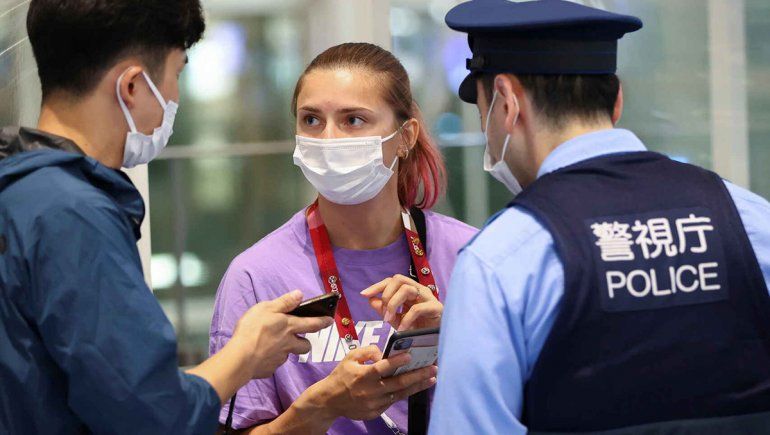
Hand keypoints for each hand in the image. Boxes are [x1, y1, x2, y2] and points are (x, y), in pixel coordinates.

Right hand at [232, 290, 332, 378]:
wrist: (241, 358)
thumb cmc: (253, 329)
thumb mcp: (267, 308)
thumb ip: (284, 302)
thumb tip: (300, 294)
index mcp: (289, 326)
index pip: (312, 324)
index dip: (323, 322)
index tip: (330, 321)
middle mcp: (289, 344)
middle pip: (305, 346)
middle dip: (305, 342)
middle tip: (299, 339)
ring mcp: (280, 358)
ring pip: (289, 355)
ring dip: (286, 351)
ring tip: (273, 346)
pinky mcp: (269, 369)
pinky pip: (273, 364)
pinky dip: (269, 360)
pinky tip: (260, 355)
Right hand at [307, 346, 436, 421]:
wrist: (330, 401)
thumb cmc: (342, 375)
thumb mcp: (350, 357)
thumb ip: (368, 351)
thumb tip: (385, 355)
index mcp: (362, 376)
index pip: (382, 368)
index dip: (396, 362)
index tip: (410, 355)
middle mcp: (370, 391)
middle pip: (398, 383)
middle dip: (417, 375)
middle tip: (433, 368)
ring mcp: (374, 403)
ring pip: (400, 394)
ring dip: (417, 386)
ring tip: (432, 378)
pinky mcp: (376, 412)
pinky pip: (393, 401)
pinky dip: (405, 393)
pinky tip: (416, 386)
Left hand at [360, 274, 441, 330]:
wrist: (435, 343)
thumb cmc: (418, 329)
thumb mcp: (396, 320)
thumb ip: (384, 309)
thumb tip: (371, 299)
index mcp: (410, 290)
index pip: (392, 280)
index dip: (377, 286)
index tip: (364, 294)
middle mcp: (419, 290)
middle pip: (398, 279)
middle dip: (386, 295)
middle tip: (383, 314)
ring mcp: (428, 297)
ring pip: (407, 289)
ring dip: (393, 304)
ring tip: (389, 320)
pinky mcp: (436, 308)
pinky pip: (417, 308)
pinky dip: (406, 319)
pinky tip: (402, 329)